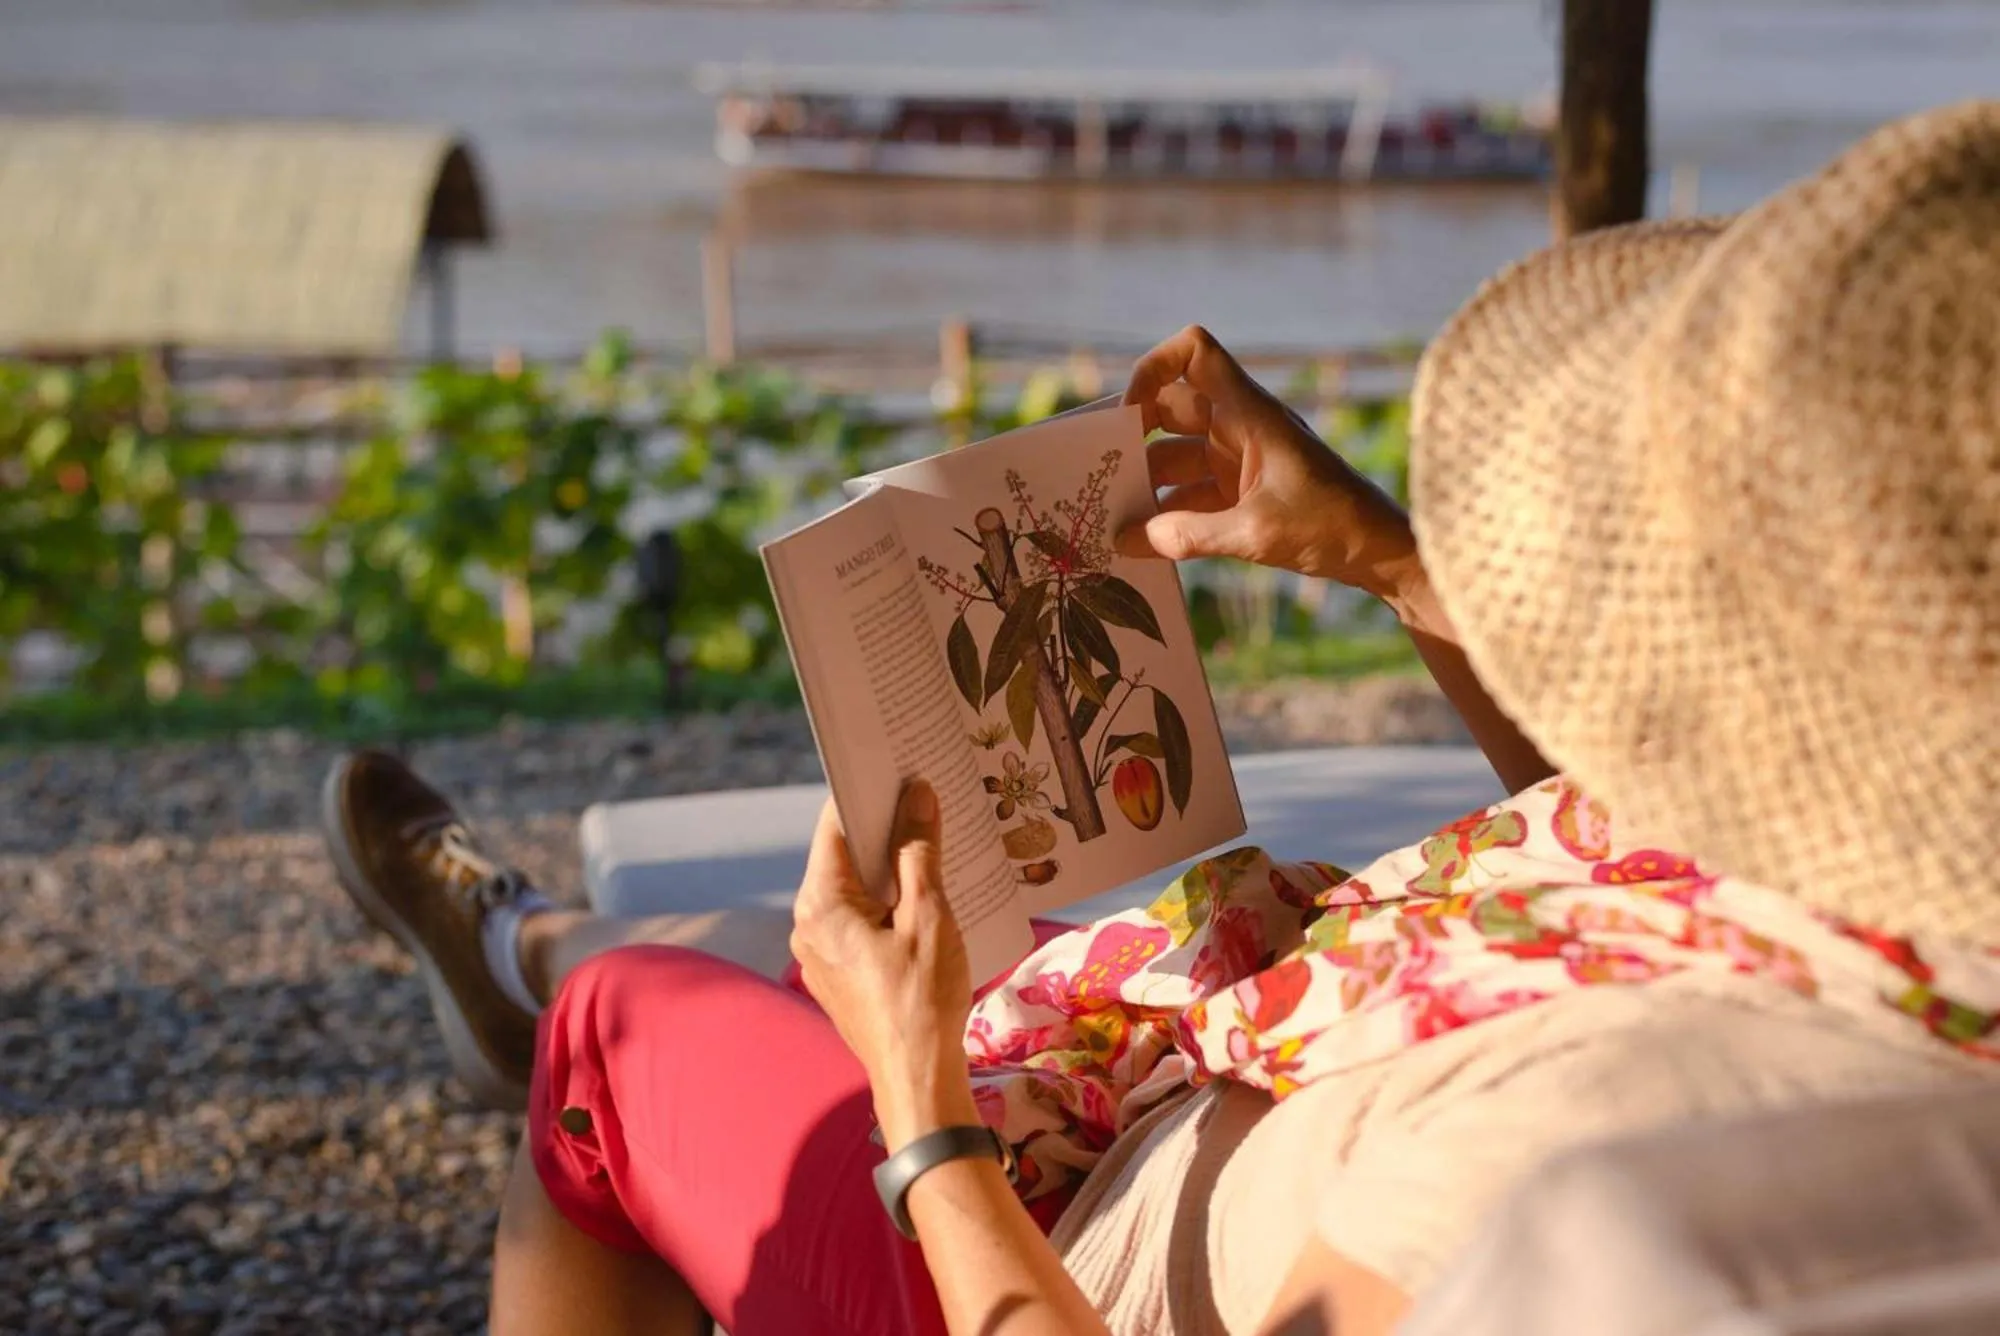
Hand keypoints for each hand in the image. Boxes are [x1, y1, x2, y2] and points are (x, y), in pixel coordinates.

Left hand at [791, 781, 979, 1148]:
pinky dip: (887, 903)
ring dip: (889, 868)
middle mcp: (807, 925)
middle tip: (926, 799)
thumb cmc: (921, 998)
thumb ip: (918, 851)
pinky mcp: (837, 974)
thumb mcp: (928, 915)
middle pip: (843, 857)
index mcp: (820, 904)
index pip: (835, 827)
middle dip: (883, 829)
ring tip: (934, 844)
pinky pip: (859, 921)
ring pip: (853, 890)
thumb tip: (916, 795)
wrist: (916, 1079)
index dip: (867, 793)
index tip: (897, 766)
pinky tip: (925, 897)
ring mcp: (818, 953)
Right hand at [1119, 324, 1422, 604]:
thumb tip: (1130, 540)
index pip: (1194, 351)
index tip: (1129, 413)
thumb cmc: (1333, 525)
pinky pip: (1190, 494)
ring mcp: (1238, 459)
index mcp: (1248, 413)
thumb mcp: (1257, 534)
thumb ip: (1190, 536)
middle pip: (1169, 411)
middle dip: (1133, 442)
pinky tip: (1143, 545)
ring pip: (1174, 458)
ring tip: (1113, 523)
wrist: (1380, 551)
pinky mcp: (1241, 493)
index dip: (1153, 367)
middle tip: (1100, 476)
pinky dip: (1167, 514)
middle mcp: (1238, 427)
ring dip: (1146, 487)